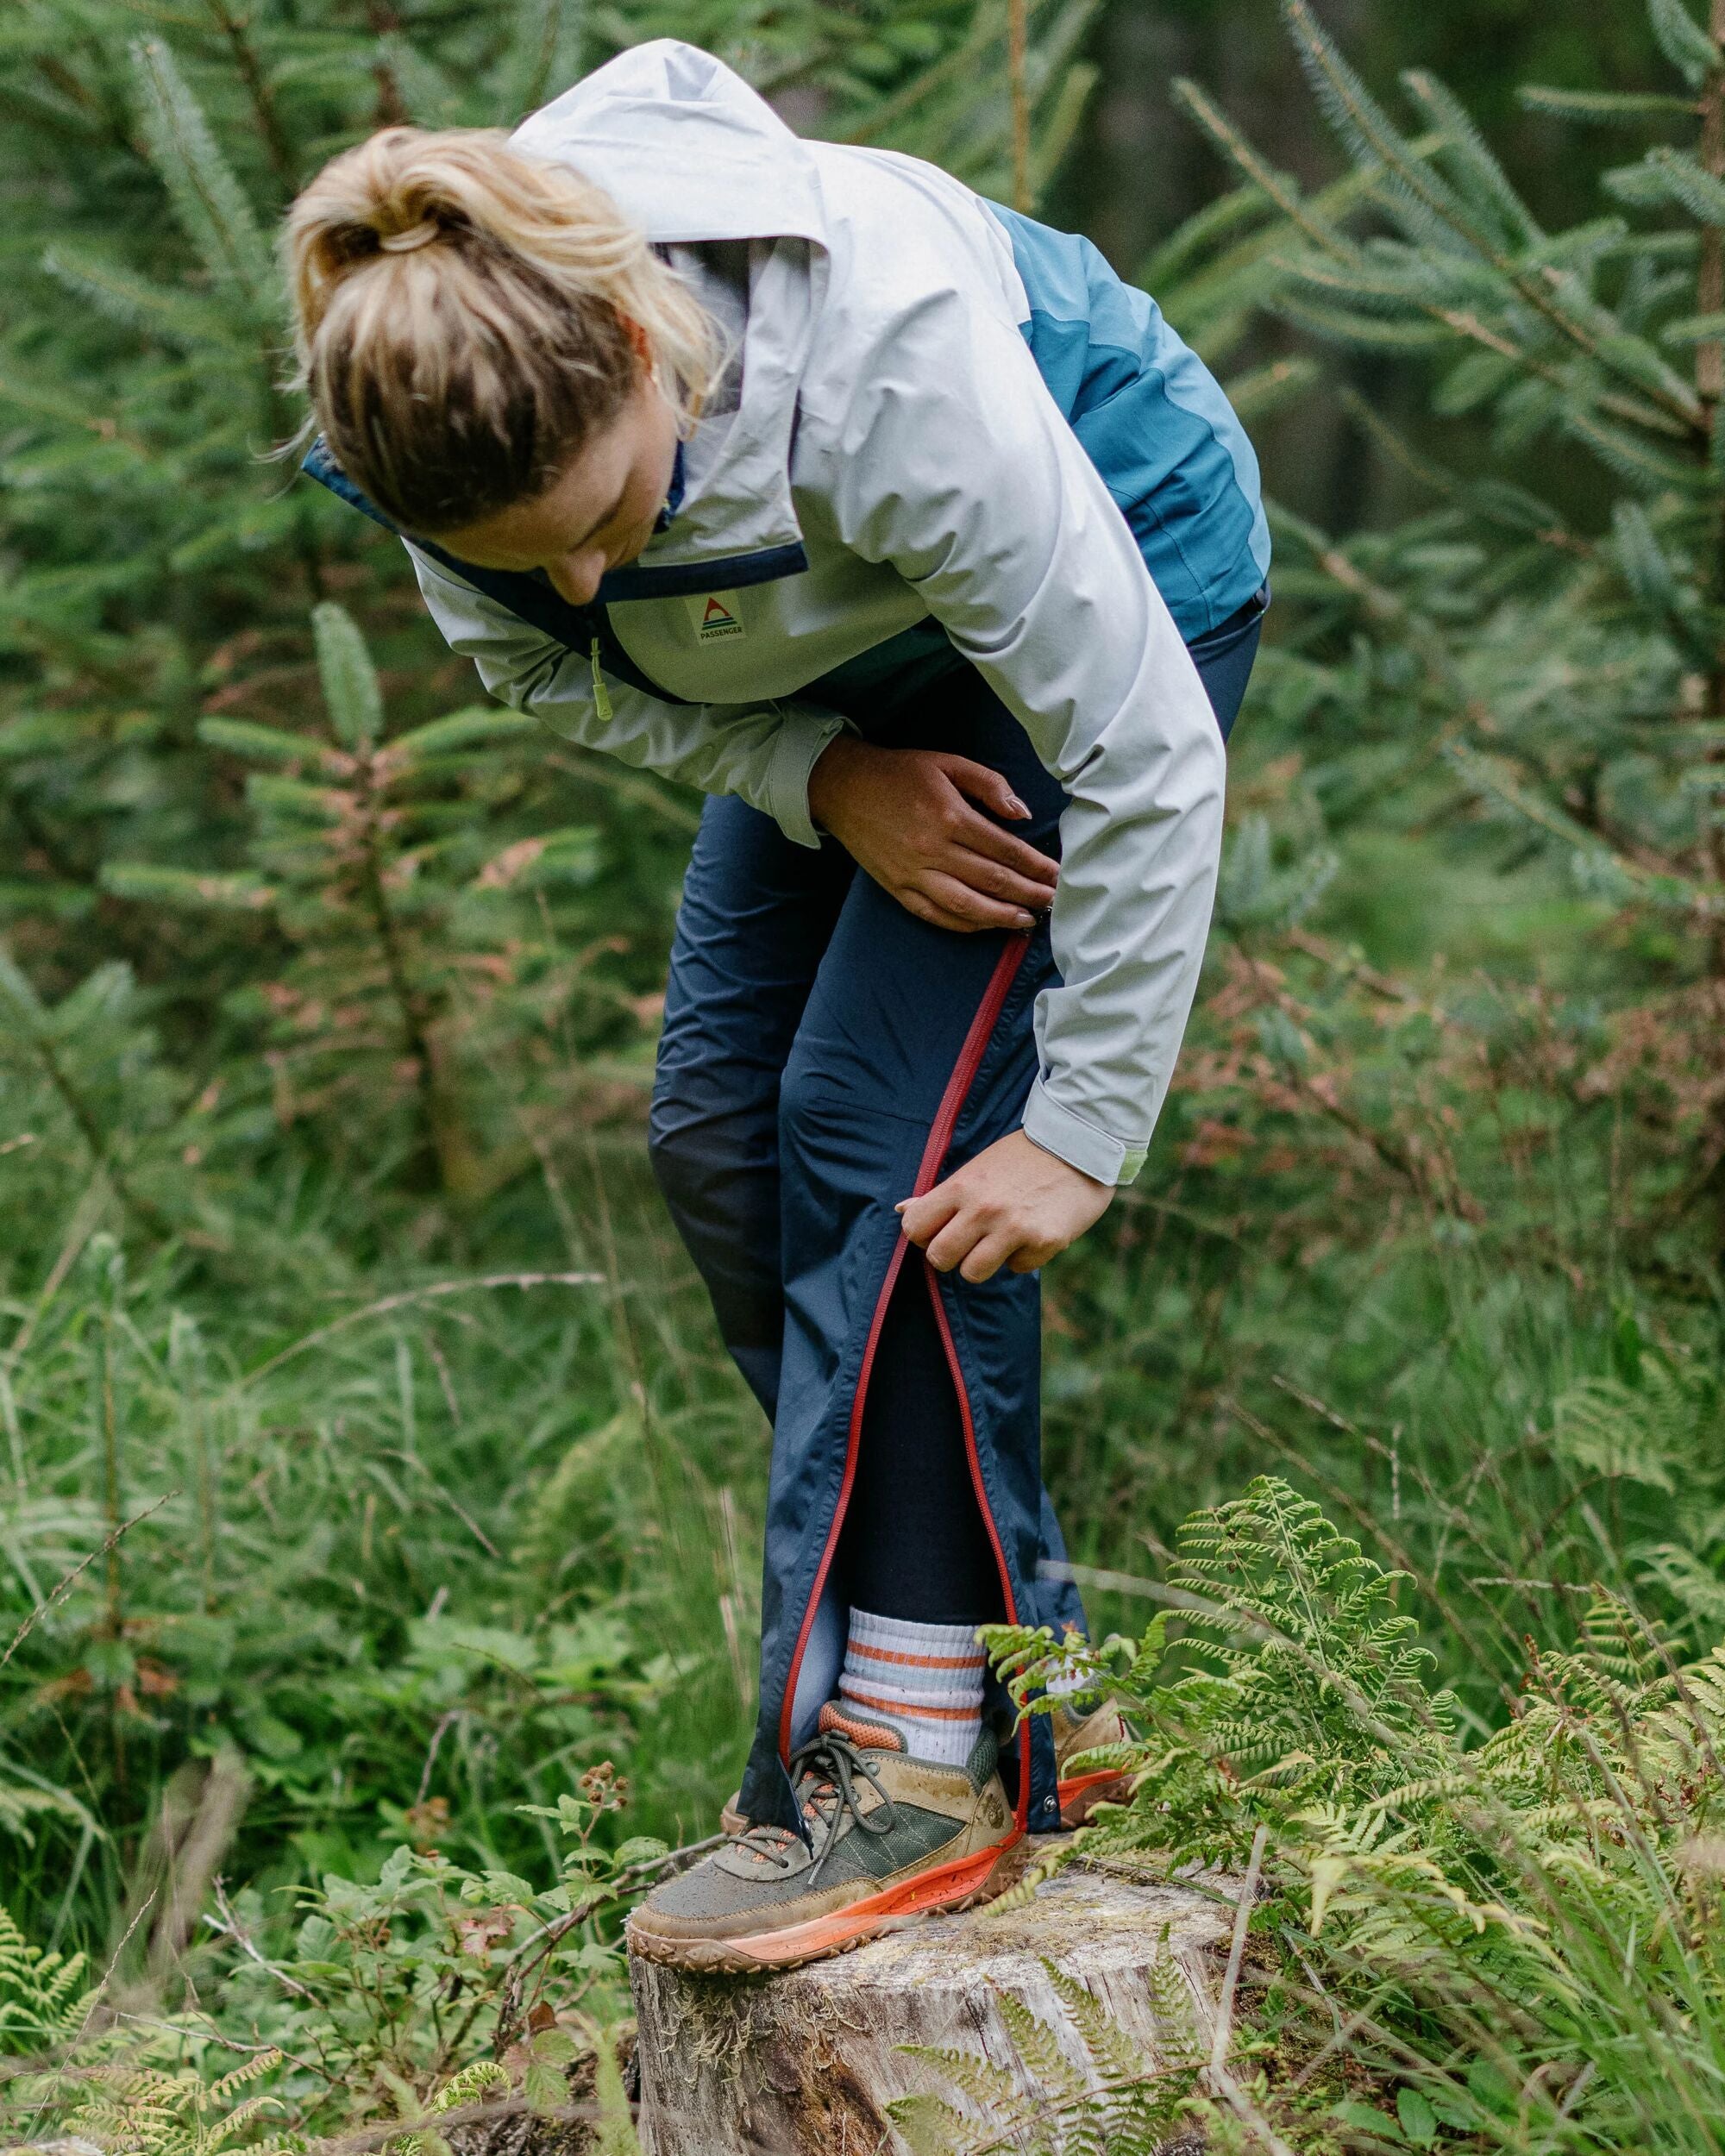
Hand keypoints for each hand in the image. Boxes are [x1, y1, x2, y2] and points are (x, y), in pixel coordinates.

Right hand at [807, 735, 1057, 931]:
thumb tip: (1023, 814)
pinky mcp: (897, 888)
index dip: (1035, 866)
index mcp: (949, 815)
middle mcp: (932, 849)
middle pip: (992, 880)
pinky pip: (936, 915)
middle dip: (1028, 894)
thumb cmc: (900, 773)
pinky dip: (965, 924)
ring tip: (1028, 920)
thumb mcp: (948, 763)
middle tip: (1054, 902)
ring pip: (966, 905)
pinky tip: (987, 924)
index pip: (1004, 849)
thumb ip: (990, 784)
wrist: (844, 788)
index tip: (1057, 875)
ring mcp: (913, 873)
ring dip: (1001, 916)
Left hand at [897, 1129, 1112, 1281]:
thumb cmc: (1021, 1157)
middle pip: (939, 1258)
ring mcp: (1014, 1228)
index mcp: (962, 1187)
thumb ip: (940, 1194)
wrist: (1079, 1144)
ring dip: (983, 1262)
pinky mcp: (1044, 1243)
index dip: (924, 1234)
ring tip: (999, 1241)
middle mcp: (983, 1209)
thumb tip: (901, 1209)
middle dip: (950, 1255)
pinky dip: (1022, 1257)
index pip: (915, 1228)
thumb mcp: (976, 1168)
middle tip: (968, 1242)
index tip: (941, 1229)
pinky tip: (1033, 1233)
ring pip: (972, 1273)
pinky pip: (1016, 1269)